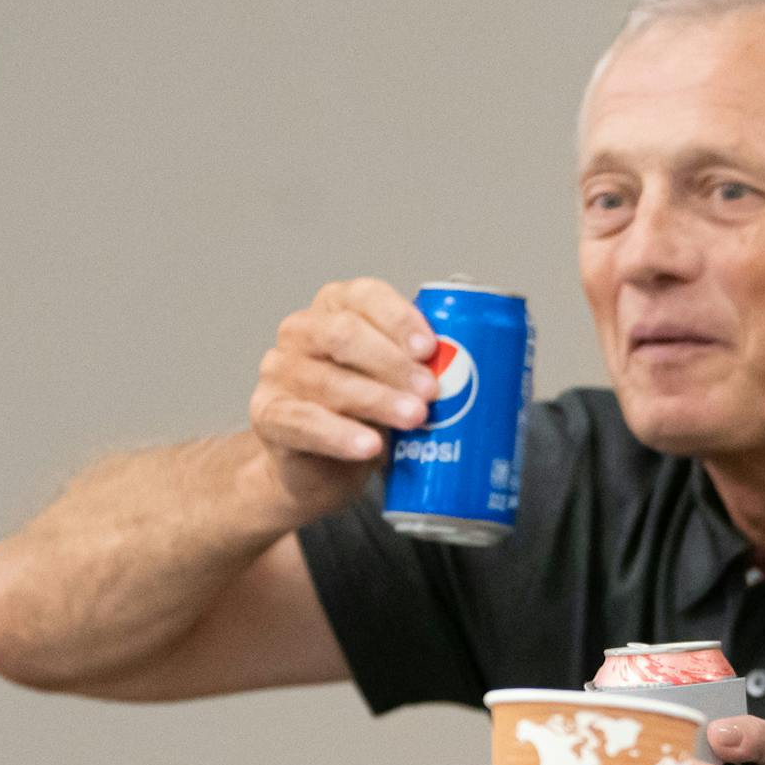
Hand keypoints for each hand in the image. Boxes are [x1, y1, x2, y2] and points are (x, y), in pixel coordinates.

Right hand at [245, 278, 440, 523]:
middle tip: (432, 390)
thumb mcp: (400, 384)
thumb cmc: (370, 413)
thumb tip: (495, 371)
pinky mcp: (269, 416)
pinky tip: (369, 446)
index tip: (433, 347)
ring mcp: (280, 373)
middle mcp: (302, 332)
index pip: (364, 296)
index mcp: (338, 310)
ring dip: (377, 400)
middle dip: (393, 362)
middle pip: (343, 335)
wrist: (318, 468)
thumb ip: (429, 369)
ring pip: (328, 381)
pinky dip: (340, 434)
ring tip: (415, 419)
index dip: (399, 318)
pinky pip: (303, 421)